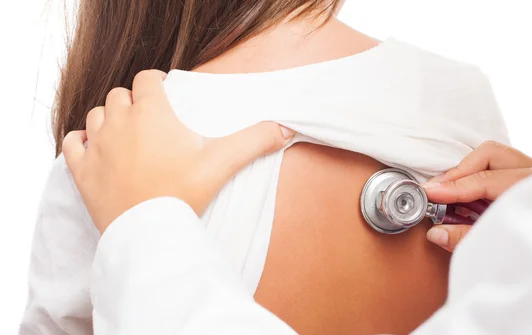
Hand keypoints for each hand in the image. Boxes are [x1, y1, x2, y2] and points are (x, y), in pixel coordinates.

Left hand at [63, 70, 294, 233]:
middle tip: (150, 119)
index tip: (164, 92)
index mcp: (152, 112)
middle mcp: (119, 121)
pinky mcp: (81, 170)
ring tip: (125, 134)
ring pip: (96, 114)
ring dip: (109, 118)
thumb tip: (285, 129)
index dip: (156, 82)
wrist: (149, 233)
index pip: (147, 78)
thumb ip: (255, 141)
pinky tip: (94, 150)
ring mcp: (97, 145)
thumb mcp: (222, 163)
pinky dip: (81, 141)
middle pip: (120, 95)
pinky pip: (71, 142)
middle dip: (134, 101)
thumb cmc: (184, 193)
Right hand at [422, 141, 531, 251]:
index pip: (486, 179)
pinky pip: (499, 165)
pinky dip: (478, 175)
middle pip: (489, 155)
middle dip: (459, 172)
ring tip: (449, 193)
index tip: (429, 193)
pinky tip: (466, 194)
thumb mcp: (501, 250)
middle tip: (437, 191)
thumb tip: (435, 232)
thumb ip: (466, 239)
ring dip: (467, 172)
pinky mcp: (531, 177)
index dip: (453, 187)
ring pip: (493, 155)